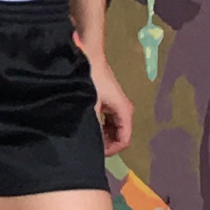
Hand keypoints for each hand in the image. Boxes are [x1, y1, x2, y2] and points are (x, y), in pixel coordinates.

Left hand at [81, 34, 135, 156]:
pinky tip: (86, 126)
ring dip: (101, 135)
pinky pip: (107, 121)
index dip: (111, 151)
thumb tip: (90, 144)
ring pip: (112, 129)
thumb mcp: (90, 106)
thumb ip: (93, 127)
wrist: (88, 56)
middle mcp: (123, 109)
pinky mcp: (108, 101)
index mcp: (124, 111)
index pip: (124, 141)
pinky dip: (99, 127)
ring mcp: (116, 105)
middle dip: (105, 144)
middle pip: (119, 136)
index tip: (95, 153)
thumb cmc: (90, 80)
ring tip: (86, 137)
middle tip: (89, 146)